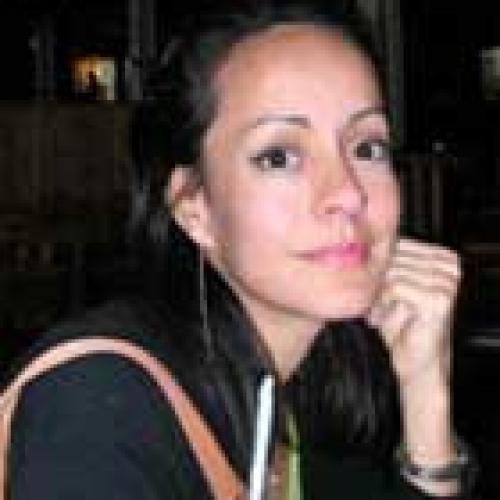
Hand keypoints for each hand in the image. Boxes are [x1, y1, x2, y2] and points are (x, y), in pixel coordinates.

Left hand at [367, 238, 460, 388]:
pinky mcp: (437, 299)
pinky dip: (383, 303)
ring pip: (392, 271)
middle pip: (394, 256)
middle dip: (376, 280)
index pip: (400, 243)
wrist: (415, 361)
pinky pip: (395, 287)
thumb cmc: (400, 323)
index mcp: (442, 257)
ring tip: (378, 313)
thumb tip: (364, 243)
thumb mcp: (389, 286)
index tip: (369, 283)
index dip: (377, 262)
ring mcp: (446, 282)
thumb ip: (384, 263)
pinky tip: (381, 319)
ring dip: (378, 295)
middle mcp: (448, 266)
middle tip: (372, 304)